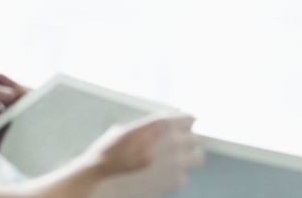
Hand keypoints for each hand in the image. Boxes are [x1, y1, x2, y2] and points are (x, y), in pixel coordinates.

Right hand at [84, 113, 203, 197]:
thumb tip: (151, 131)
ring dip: (190, 159)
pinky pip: (184, 177)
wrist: (102, 180)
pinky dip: (175, 179)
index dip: (185, 126)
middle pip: (198, 138)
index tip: (183, 131)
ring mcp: (177, 161)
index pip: (190, 119)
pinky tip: (161, 178)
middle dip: (189, 143)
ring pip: (199, 157)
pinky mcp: (175, 181)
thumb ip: (146, 129)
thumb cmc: (108, 154)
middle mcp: (174, 140)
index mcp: (162, 123)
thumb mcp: (126, 131)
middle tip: (180, 148)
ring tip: (176, 163)